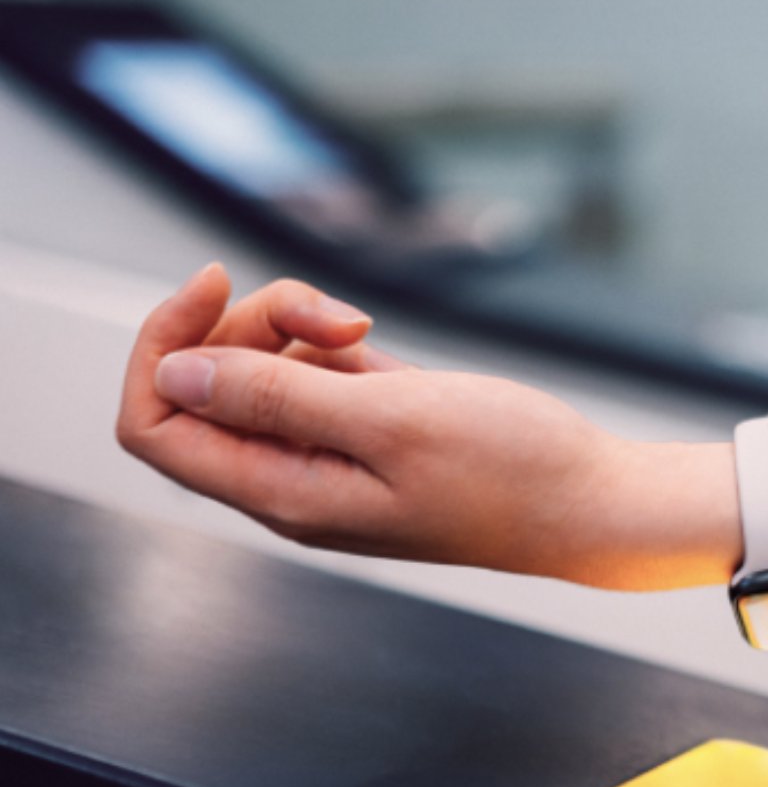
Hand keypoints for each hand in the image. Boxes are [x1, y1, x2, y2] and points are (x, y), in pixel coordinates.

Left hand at [116, 265, 740, 587]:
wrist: (592, 500)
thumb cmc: (508, 470)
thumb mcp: (389, 420)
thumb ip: (276, 398)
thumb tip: (175, 374)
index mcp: (284, 495)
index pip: (157, 425)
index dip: (163, 348)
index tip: (215, 287)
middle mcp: (294, 482)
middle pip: (207, 385)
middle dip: (247, 326)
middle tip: (331, 316)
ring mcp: (331, 457)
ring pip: (262, 371)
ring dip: (295, 328)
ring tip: (363, 328)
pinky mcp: (370, 434)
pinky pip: (313, 376)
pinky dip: (332, 346)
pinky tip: (376, 345)